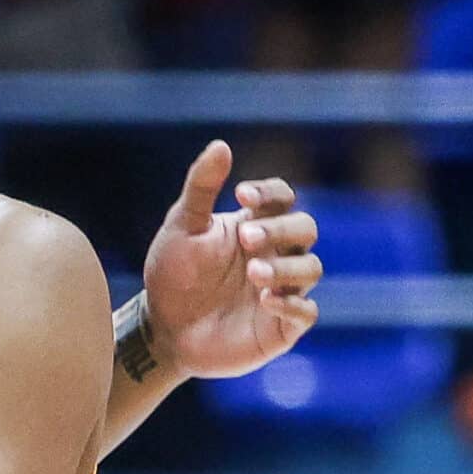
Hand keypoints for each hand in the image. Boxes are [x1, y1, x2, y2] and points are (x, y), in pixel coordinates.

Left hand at [139, 140, 321, 379]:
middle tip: (246, 238)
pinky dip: (292, 305)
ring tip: (253, 272)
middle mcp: (276, 253)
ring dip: (285, 267)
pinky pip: (306, 313)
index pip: (281, 198)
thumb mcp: (182, 227)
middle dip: (280, 230)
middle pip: (305, 228)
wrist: (161, 328)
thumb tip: (221, 145)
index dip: (270, 193)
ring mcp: (283, 289)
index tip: (241, 195)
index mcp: (255, 225)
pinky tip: (266, 300)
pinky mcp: (281, 326)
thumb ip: (201, 188)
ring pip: (310, 269)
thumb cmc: (174, 274)